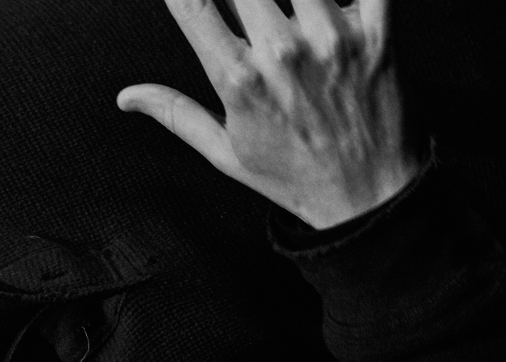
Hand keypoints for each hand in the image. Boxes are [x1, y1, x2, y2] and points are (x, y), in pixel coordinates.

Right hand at [119, 0, 417, 228]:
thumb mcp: (226, 154)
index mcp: (239, 79)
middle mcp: (283, 53)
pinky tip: (331, 2)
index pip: (193, 3)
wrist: (369, 198)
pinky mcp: (376, 33)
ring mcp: (333, 39)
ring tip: (277, 8)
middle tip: (243, 9)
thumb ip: (176, 114)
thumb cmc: (297, 177)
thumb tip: (128, 97)